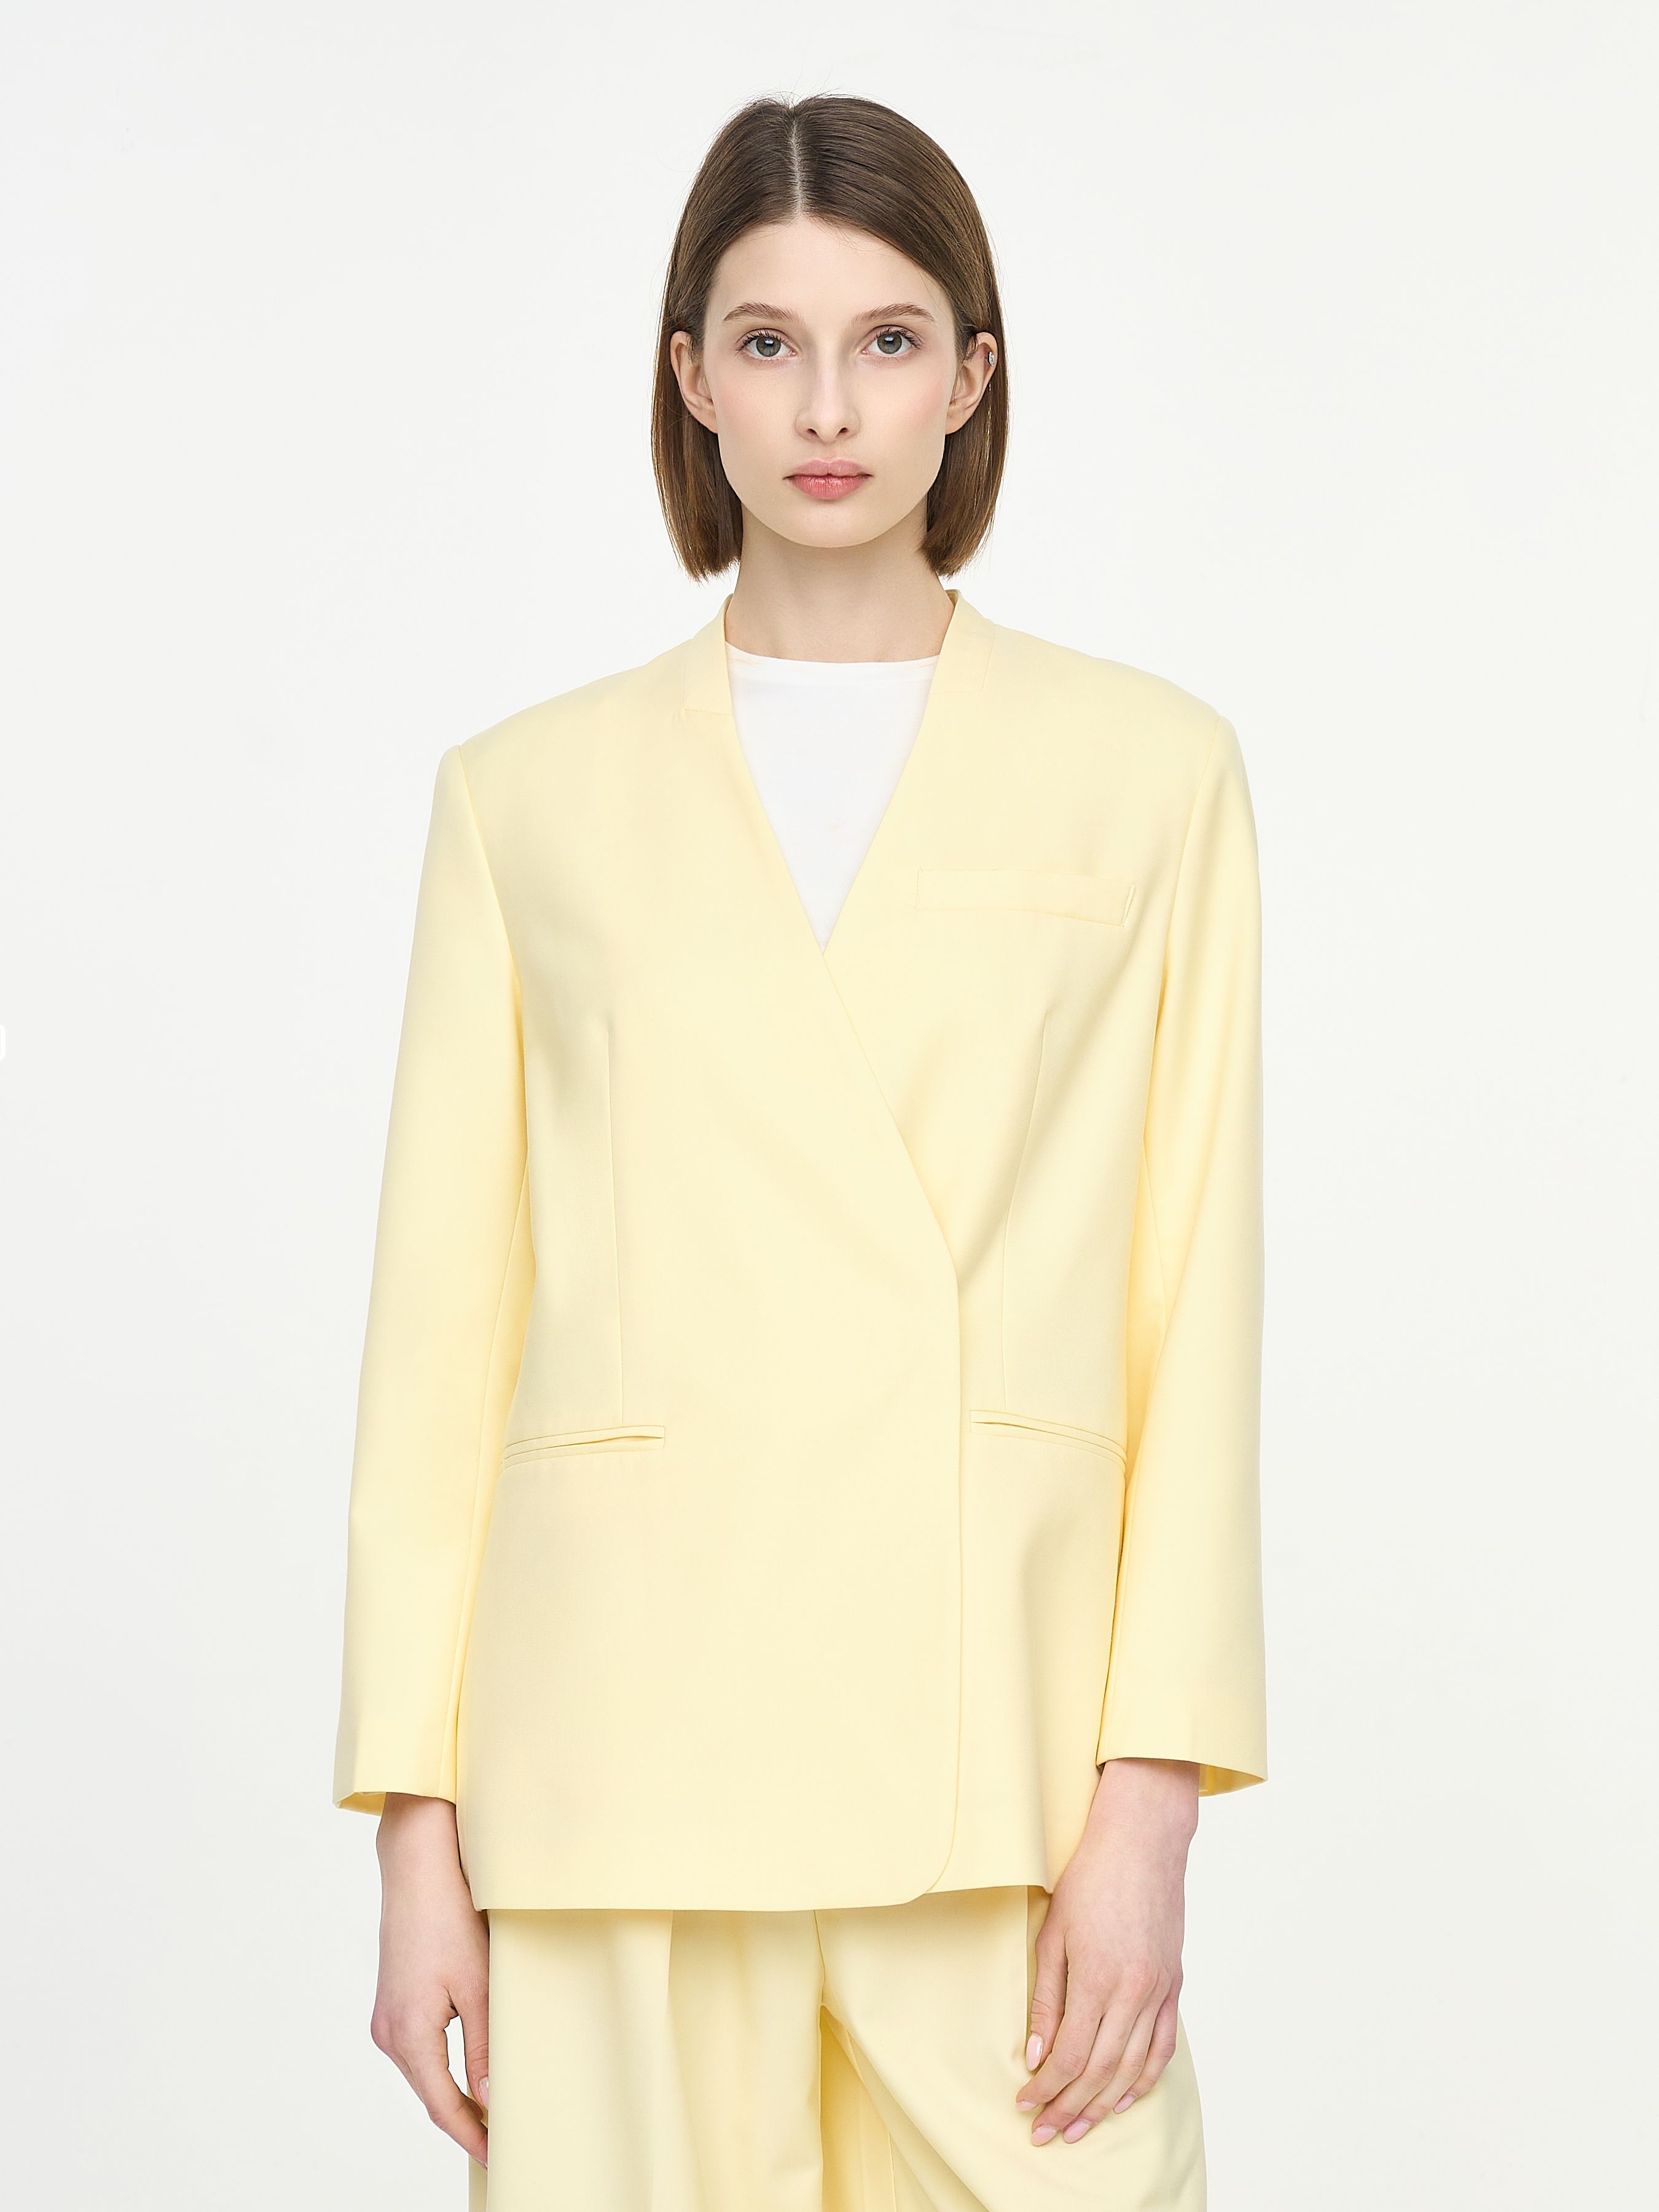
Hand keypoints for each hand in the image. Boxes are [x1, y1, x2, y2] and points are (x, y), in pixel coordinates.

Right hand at [369, 1794, 490, 2166]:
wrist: (415, 1866)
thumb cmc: (447, 1917)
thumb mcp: (477, 1985)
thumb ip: (485, 2045)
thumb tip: (491, 2097)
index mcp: (408, 2035)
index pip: (442, 2106)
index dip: (471, 2135)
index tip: (498, 2156)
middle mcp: (388, 2033)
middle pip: (430, 2093)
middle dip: (464, 2120)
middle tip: (501, 2140)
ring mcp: (386, 2017)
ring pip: (424, 2072)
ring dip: (453, 2092)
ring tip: (490, 2111)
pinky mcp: (392, 2001)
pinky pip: (418, 2048)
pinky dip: (442, 2065)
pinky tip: (466, 2069)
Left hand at [1016, 1757, 1197, 2144]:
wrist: (1143, 1841)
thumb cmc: (1090, 1878)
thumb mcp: (1053, 1934)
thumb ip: (1046, 1999)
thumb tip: (1036, 2054)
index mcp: (1099, 1977)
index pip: (1071, 2055)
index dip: (1046, 2087)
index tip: (1025, 2104)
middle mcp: (1135, 1991)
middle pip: (1102, 2071)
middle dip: (1070, 2107)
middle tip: (1046, 2132)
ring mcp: (1160, 1990)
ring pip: (1134, 2068)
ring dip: (1105, 2104)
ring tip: (1079, 2127)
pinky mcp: (1175, 1984)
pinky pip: (1162, 2047)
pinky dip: (1144, 2080)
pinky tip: (1124, 2097)